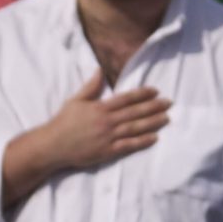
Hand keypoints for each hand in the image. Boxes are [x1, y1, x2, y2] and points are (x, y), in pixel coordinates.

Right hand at [24, 67, 169, 172]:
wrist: (53, 146)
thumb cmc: (63, 122)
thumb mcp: (75, 100)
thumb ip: (90, 86)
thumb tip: (100, 70)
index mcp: (100, 107)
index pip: (126, 98)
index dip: (142, 94)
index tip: (156, 91)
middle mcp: (107, 121)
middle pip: (135, 112)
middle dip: (154, 107)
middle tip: (169, 103)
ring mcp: (108, 137)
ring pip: (135, 128)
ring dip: (153, 122)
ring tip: (166, 118)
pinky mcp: (107, 151)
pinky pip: (128, 145)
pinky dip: (142, 141)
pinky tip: (154, 137)